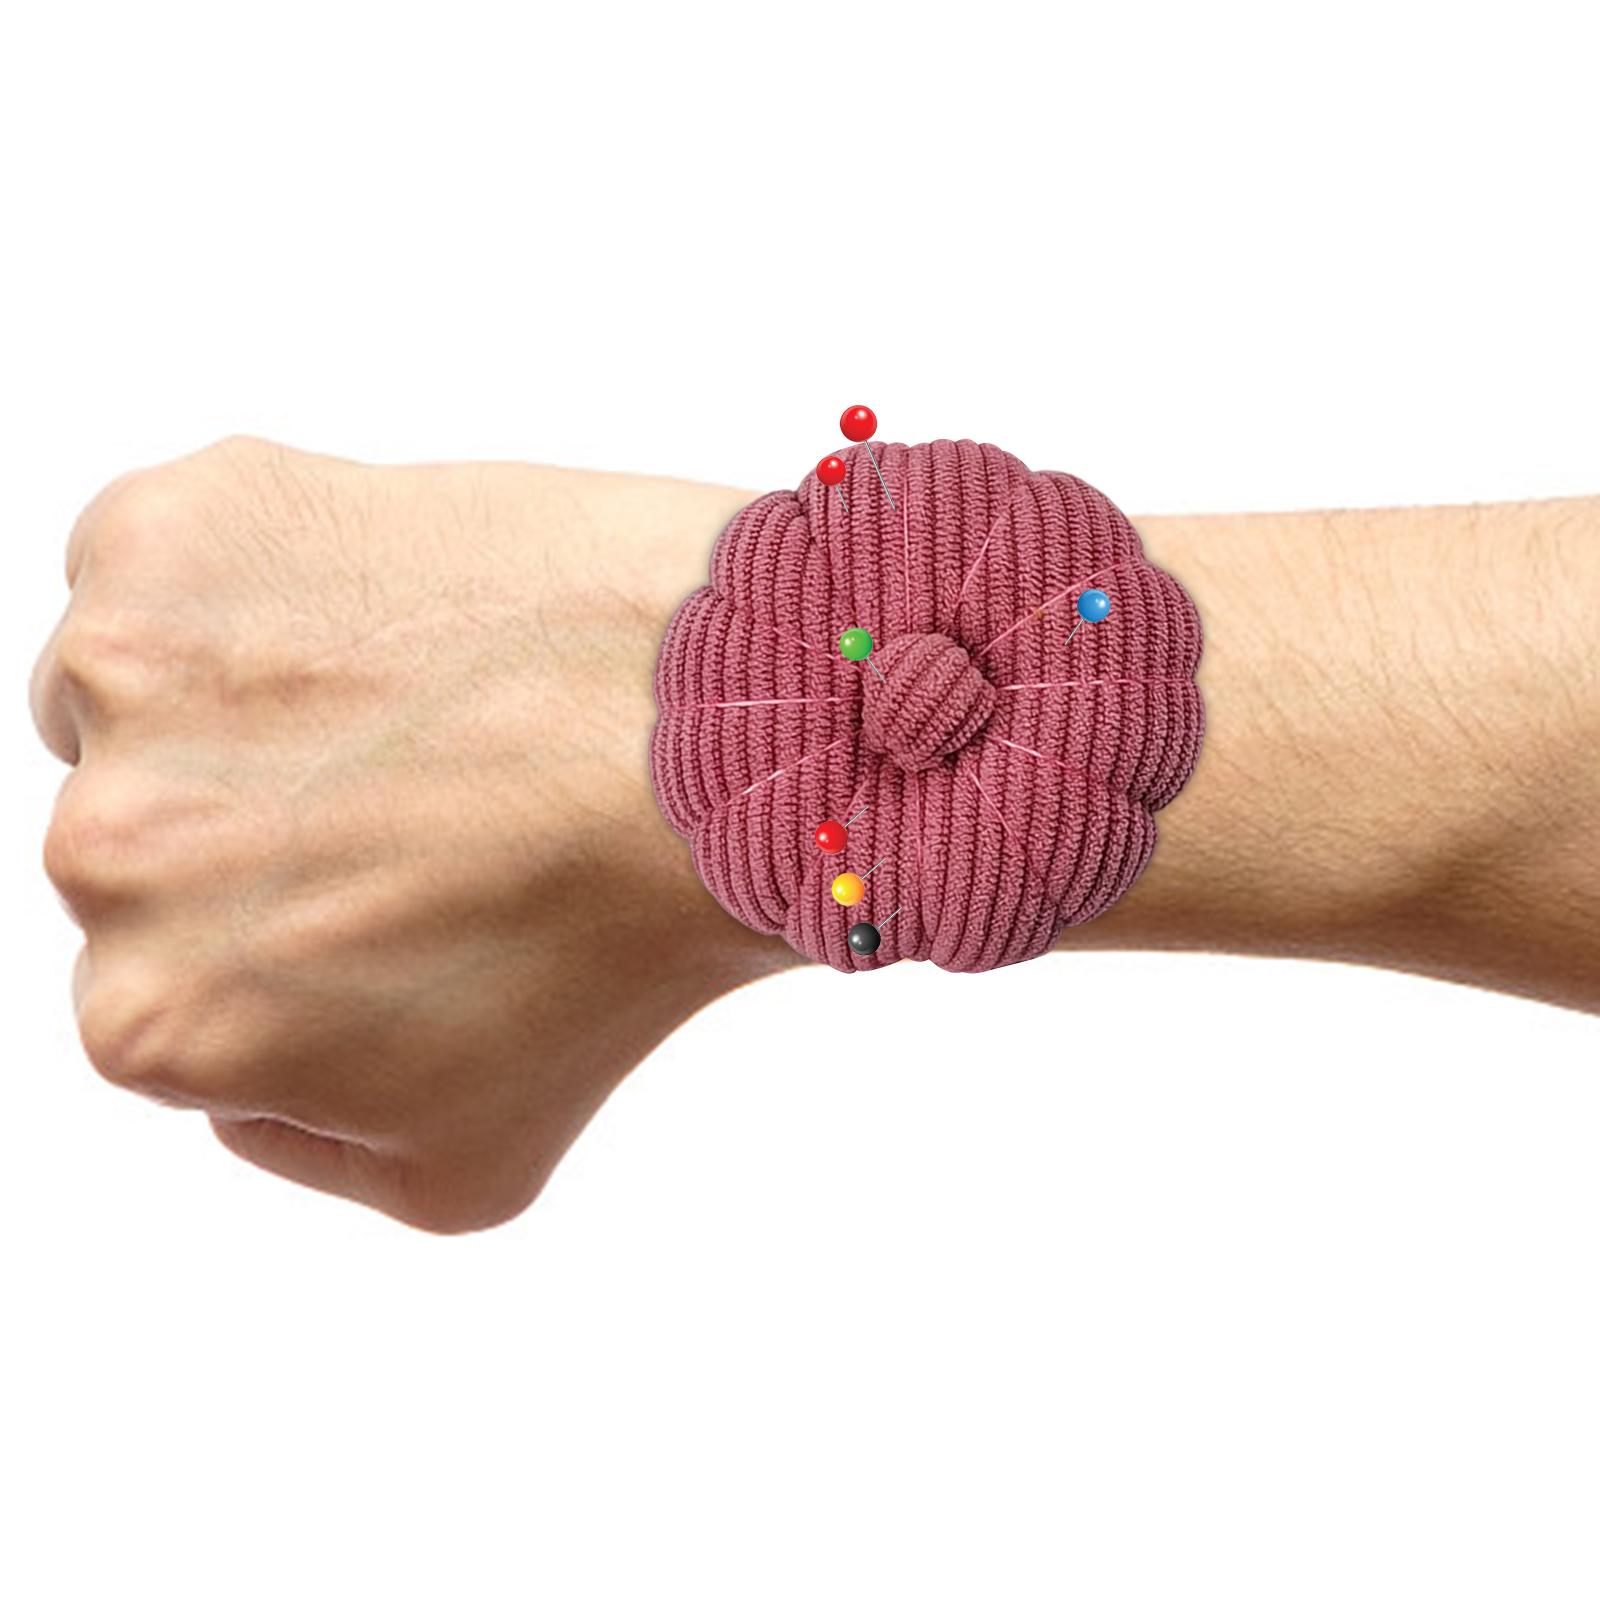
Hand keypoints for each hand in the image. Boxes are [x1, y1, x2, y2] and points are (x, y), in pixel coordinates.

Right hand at [31, 437, 789, 1229]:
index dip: (290, 927)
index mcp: (153, 1022)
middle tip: (425, 788)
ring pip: (146, 694)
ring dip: (253, 692)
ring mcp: (130, 676)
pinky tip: (403, 608)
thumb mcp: (462, 1165)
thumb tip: (235, 1080)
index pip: (167, 975)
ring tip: (428, 695)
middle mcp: (107, 854)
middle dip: (265, 813)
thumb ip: (294, 1144)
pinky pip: (169, 560)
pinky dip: (256, 574)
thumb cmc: (630, 938)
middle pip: (147, 831)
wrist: (741, 730)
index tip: (397, 884)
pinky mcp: (181, 531)